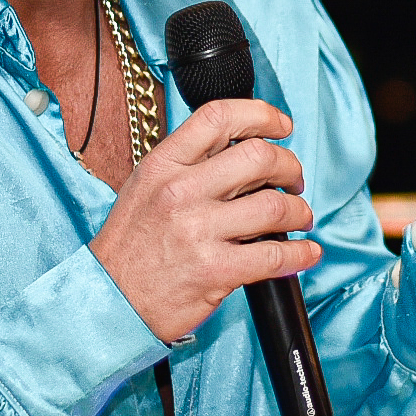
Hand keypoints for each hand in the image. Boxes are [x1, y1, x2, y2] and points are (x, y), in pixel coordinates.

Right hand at [92, 97, 320, 343]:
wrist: (110, 300)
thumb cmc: (131, 246)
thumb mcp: (146, 188)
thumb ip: (188, 163)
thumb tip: (241, 147)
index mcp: (163, 165)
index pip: (218, 118)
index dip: (261, 115)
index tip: (281, 126)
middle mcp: (180, 192)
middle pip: (259, 157)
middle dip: (290, 167)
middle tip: (294, 180)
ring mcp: (198, 231)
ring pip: (275, 205)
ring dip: (299, 210)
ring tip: (299, 217)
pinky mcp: (215, 271)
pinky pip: (275, 255)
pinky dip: (301, 254)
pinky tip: (305, 253)